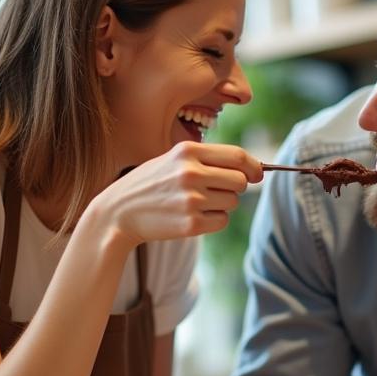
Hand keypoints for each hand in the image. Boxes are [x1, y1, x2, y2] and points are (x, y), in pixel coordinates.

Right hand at [91, 142, 261, 246]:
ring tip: (195, 203)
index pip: (238, 156)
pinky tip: (192, 216)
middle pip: (240, 181)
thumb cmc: (150, 183)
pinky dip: (214, 220)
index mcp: (187, 151)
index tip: (258, 174)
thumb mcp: (173, 159)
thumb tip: (254, 170)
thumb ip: (208, 159)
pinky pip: (222, 221)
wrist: (118, 212)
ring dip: (221, 204)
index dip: (254, 166)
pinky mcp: (191, 224)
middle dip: (236, 187)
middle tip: (218, 190)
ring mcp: (191, 199)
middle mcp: (191, 173)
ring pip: (232, 203)